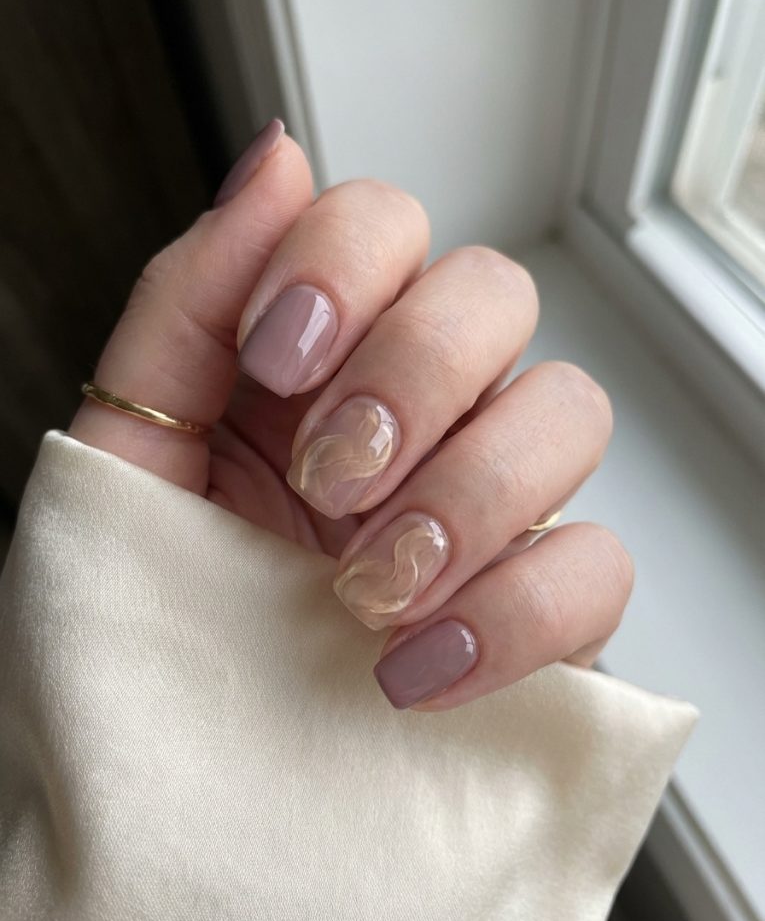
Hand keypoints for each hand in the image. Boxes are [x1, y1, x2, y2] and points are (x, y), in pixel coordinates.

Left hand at [70, 122, 632, 710]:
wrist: (172, 762)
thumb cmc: (145, 601)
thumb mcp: (130, 444)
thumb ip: (190, 298)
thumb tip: (275, 158)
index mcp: (320, 357)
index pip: (385, 224)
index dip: (345, 263)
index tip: (277, 359)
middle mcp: (417, 410)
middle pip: (495, 293)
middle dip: (413, 377)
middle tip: (330, 477)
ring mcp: (487, 503)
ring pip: (569, 411)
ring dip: (467, 495)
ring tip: (366, 587)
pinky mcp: (539, 606)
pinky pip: (597, 566)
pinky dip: (516, 613)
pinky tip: (415, 664)